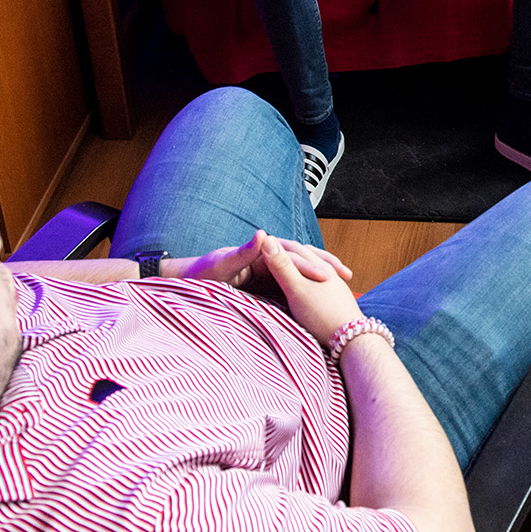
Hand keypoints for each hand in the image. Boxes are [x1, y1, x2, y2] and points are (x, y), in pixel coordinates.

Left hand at [164, 230, 352, 292]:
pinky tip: (322, 297)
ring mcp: (265, 271)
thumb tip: (264, 234)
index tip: (326, 276)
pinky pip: (291, 284)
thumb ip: (242, 252)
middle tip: (346, 276)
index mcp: (257, 252)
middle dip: (324, 265)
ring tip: (342, 282)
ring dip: (320, 273)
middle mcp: (264, 258)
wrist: (184, 284)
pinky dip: (308, 287)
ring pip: (299, 270)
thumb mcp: (220, 266)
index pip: (290, 255)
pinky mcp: (263, 283)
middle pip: (301, 258)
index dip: (309, 264)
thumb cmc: (199, 277)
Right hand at [260, 233, 364, 342]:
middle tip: (271, 250)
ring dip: (302, 263)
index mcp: (316, 264)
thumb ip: (282, 266)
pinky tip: (308, 290)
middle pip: (306, 255)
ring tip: (289, 265)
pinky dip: (310, 279)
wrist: (352, 340)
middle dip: (288, 251)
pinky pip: (321, 283)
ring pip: (316, 267)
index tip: (257, 245)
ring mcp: (336, 285)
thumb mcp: (297, 290)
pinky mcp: (338, 300)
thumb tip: (267, 238)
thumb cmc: (321, 315)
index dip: (273, 245)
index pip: (292, 248)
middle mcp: (328, 270)